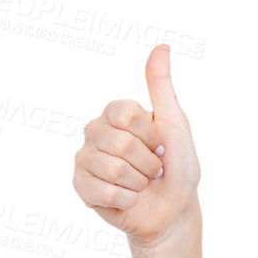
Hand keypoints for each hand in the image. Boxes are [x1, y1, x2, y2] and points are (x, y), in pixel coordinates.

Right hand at [72, 42, 201, 247]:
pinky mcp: (81, 186)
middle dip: (147, 164)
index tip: (159, 145)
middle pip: (120, 144)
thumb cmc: (177, 168)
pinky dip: (126, 200)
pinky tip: (128, 198)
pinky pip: (103, 192)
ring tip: (140, 184)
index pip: (126, 114)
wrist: (173, 211)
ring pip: (112, 169)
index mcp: (115, 113)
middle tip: (151, 170)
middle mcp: (95, 130)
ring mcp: (85, 158)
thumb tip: (162, 46)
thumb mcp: (175, 124)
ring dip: (137, 183)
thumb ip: (162, 87)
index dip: (151, 136)